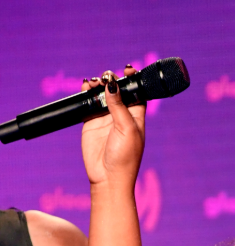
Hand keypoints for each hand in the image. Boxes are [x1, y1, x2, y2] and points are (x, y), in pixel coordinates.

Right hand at [81, 66, 145, 187]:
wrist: (108, 177)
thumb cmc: (125, 156)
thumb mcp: (126, 128)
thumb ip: (118, 106)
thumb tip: (113, 83)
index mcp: (137, 116)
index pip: (137, 92)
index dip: (134, 80)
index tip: (129, 69)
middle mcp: (122, 115)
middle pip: (118, 90)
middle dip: (113, 80)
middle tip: (107, 76)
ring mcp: (105, 118)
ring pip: (102, 94)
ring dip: (99, 85)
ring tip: (94, 82)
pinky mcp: (90, 122)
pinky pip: (88, 103)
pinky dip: (87, 93)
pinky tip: (86, 87)